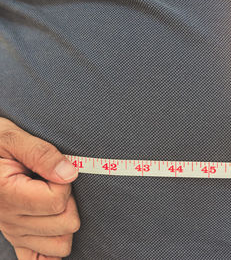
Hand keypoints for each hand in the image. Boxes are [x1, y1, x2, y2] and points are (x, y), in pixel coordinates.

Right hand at [0, 118, 79, 258]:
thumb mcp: (12, 136)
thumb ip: (41, 153)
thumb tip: (69, 174)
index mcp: (6, 193)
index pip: (57, 201)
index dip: (65, 182)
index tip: (56, 169)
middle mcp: (8, 218)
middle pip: (65, 224)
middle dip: (70, 201)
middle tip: (56, 183)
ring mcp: (12, 232)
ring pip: (60, 245)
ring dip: (65, 223)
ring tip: (55, 201)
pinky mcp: (16, 239)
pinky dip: (52, 249)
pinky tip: (54, 229)